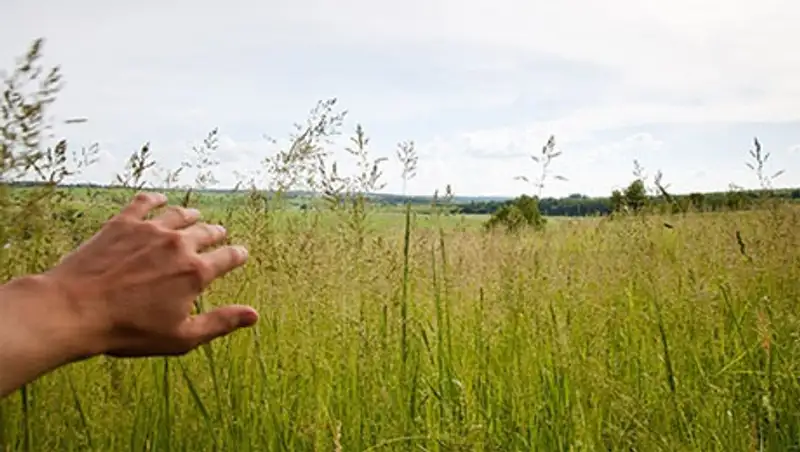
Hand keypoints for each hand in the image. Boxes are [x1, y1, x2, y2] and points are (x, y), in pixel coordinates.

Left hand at [44, 192, 258, 357]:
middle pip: (207, 232)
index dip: (238, 255)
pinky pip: (145, 202)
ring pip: (180, 214)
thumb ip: (220, 322)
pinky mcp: (123, 223)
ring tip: (196, 216)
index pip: (229, 257)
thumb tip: (254, 315)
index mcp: (196, 272)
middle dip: (216, 234)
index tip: (241, 254)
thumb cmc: (129, 330)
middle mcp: (179, 245)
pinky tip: (159, 198)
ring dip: (192, 216)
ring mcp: (151, 230)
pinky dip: (156, 199)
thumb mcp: (181, 337)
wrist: (75, 309)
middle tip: (219, 234)